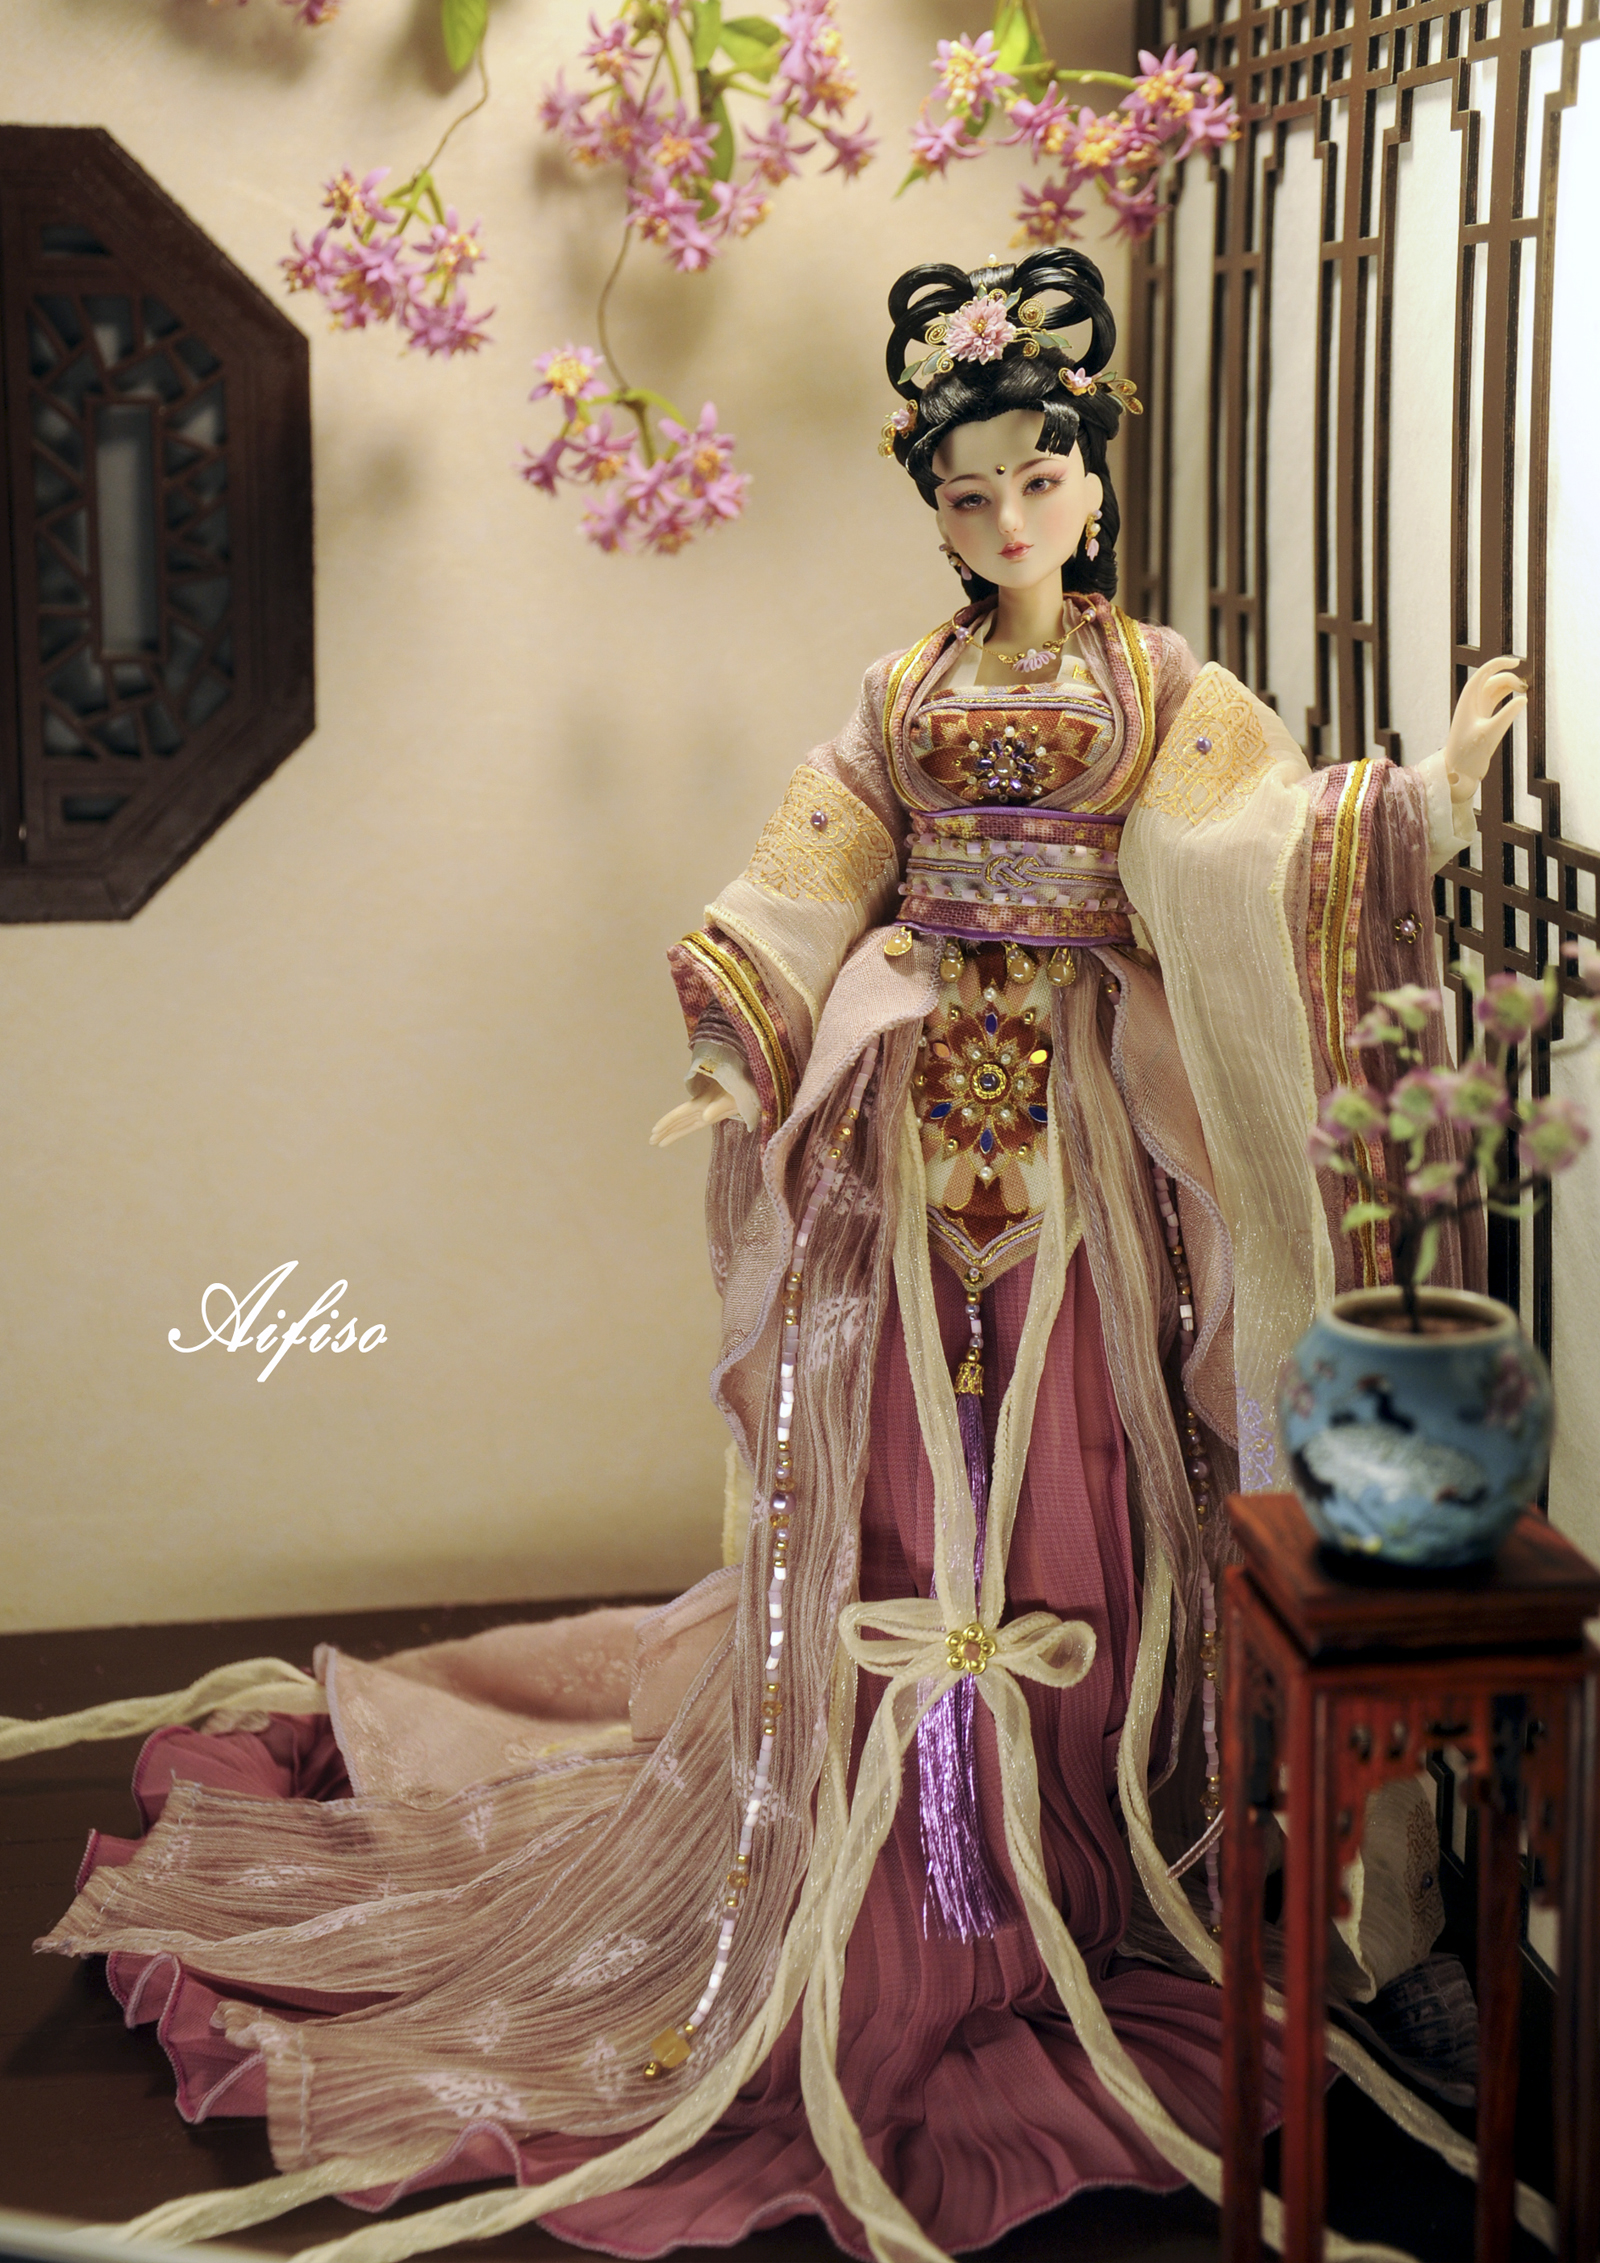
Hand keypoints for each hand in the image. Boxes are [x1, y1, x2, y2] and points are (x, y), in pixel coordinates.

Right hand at [649, 1093, 741, 1147]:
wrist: (753, 1085)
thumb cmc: (745, 1090)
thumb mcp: (733, 1098)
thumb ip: (720, 1106)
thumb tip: (705, 1118)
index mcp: (702, 1103)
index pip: (680, 1114)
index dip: (667, 1122)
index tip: (655, 1130)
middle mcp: (701, 1108)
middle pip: (678, 1120)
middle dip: (665, 1130)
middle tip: (651, 1141)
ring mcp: (706, 1111)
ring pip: (683, 1123)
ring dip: (671, 1132)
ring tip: (658, 1141)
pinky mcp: (713, 1114)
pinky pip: (693, 1124)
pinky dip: (683, 1130)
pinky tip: (678, 1132)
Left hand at [1443, 655, 1526, 791]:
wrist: (1458, 772)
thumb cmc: (1468, 755)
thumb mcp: (1490, 734)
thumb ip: (1507, 715)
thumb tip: (1523, 699)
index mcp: (1467, 701)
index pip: (1483, 674)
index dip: (1498, 664)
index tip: (1517, 662)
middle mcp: (1471, 702)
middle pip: (1492, 680)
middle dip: (1509, 678)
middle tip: (1525, 688)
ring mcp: (1477, 710)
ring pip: (1495, 690)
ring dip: (1509, 687)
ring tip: (1525, 692)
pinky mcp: (1483, 719)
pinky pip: (1496, 700)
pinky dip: (1507, 697)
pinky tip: (1519, 699)